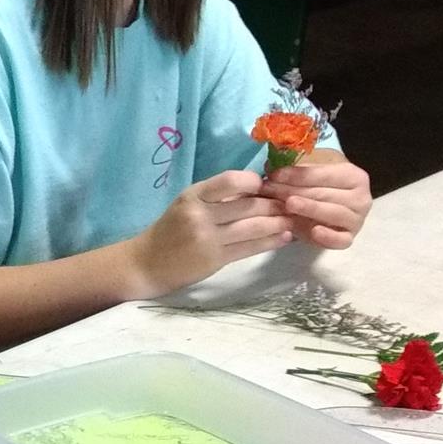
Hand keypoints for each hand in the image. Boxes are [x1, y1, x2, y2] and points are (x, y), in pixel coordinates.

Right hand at [130, 169, 292, 293]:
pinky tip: (284, 237)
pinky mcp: (215, 259)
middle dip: (276, 203)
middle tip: (294, 203)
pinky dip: (270, 241)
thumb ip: (217, 197)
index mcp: (193, 195)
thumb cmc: (171, 230)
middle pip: (248, 205)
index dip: (255, 182)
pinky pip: (250, 247)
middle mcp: (200, 214)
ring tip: (294, 220)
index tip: (270, 185)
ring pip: (253, 226)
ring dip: (279, 223)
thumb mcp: (188, 204)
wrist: (147, 263)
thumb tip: (258, 188)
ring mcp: (207, 238)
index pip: (230, 180)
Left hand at [262, 152, 372, 250]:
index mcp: (353, 176)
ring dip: (308, 209)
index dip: (297, 174)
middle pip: (324, 194)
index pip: (322, 174)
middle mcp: (361, 198)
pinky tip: (314, 231)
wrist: (337, 204)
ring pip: (332, 214)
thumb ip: (297, 167)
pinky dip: (329, 237)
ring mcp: (356, 220)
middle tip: (270, 190)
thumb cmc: (323, 183)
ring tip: (287, 205)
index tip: (273, 175)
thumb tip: (271, 167)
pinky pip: (340, 240)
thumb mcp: (315, 168)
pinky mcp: (349, 239)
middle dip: (295, 191)